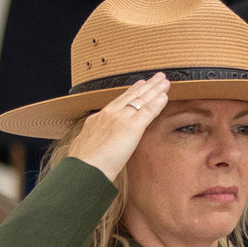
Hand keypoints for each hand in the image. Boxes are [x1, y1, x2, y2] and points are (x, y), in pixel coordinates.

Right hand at [56, 72, 170, 182]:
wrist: (84, 169)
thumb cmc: (83, 165)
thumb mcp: (85, 148)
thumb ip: (94, 143)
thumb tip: (96, 148)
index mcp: (97, 119)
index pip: (117, 102)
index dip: (130, 92)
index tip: (138, 85)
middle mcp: (109, 115)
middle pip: (131, 96)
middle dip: (145, 86)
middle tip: (156, 77)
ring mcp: (120, 119)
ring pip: (141, 100)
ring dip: (154, 90)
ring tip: (164, 81)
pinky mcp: (132, 127)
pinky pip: (147, 112)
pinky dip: (157, 103)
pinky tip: (164, 96)